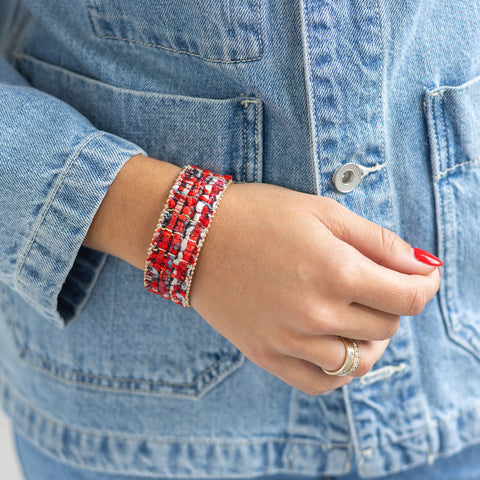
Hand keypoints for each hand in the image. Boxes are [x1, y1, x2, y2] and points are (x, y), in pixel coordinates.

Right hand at [190, 182, 440, 394]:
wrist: (196, 236)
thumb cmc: (259, 215)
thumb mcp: (323, 212)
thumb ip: (379, 241)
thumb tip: (425, 266)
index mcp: (336, 272)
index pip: (409, 298)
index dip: (425, 285)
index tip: (423, 276)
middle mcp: (316, 314)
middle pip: (386, 327)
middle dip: (392, 303)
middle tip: (375, 283)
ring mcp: (290, 340)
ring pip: (359, 361)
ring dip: (371, 340)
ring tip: (357, 316)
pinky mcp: (266, 355)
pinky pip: (320, 383)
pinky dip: (339, 370)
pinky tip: (334, 347)